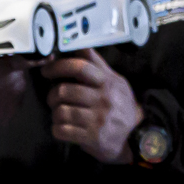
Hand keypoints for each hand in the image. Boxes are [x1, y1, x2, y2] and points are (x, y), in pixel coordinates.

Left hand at [41, 48, 142, 164]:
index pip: (80, 67)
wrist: (135, 135)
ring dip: (55, 113)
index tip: (47, 70)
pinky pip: (62, 130)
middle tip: (54, 98)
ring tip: (60, 113)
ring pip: (61, 111)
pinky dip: (57, 129)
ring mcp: (98, 119)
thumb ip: (96, 64)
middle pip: (64, 90)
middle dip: (52, 95)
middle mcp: (104, 99)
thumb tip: (77, 45)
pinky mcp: (93, 137)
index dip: (58, 66)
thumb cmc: (120, 105)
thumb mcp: (115, 81)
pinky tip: (63, 127)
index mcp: (107, 82)